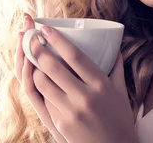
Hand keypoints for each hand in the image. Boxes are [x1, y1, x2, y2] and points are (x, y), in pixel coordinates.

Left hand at [22, 15, 137, 142]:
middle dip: (38, 50)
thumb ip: (116, 67)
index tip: (46, 28)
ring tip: (31, 57)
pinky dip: (40, 87)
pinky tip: (37, 78)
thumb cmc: (119, 119)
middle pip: (53, 68)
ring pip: (42, 84)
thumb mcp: (121, 91)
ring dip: (34, 68)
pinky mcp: (60, 124)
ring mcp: (70, 112)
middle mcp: (84, 97)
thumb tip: (114, 46)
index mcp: (100, 85)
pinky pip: (44, 100)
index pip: (75, 56)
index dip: (58, 40)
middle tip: (31, 38)